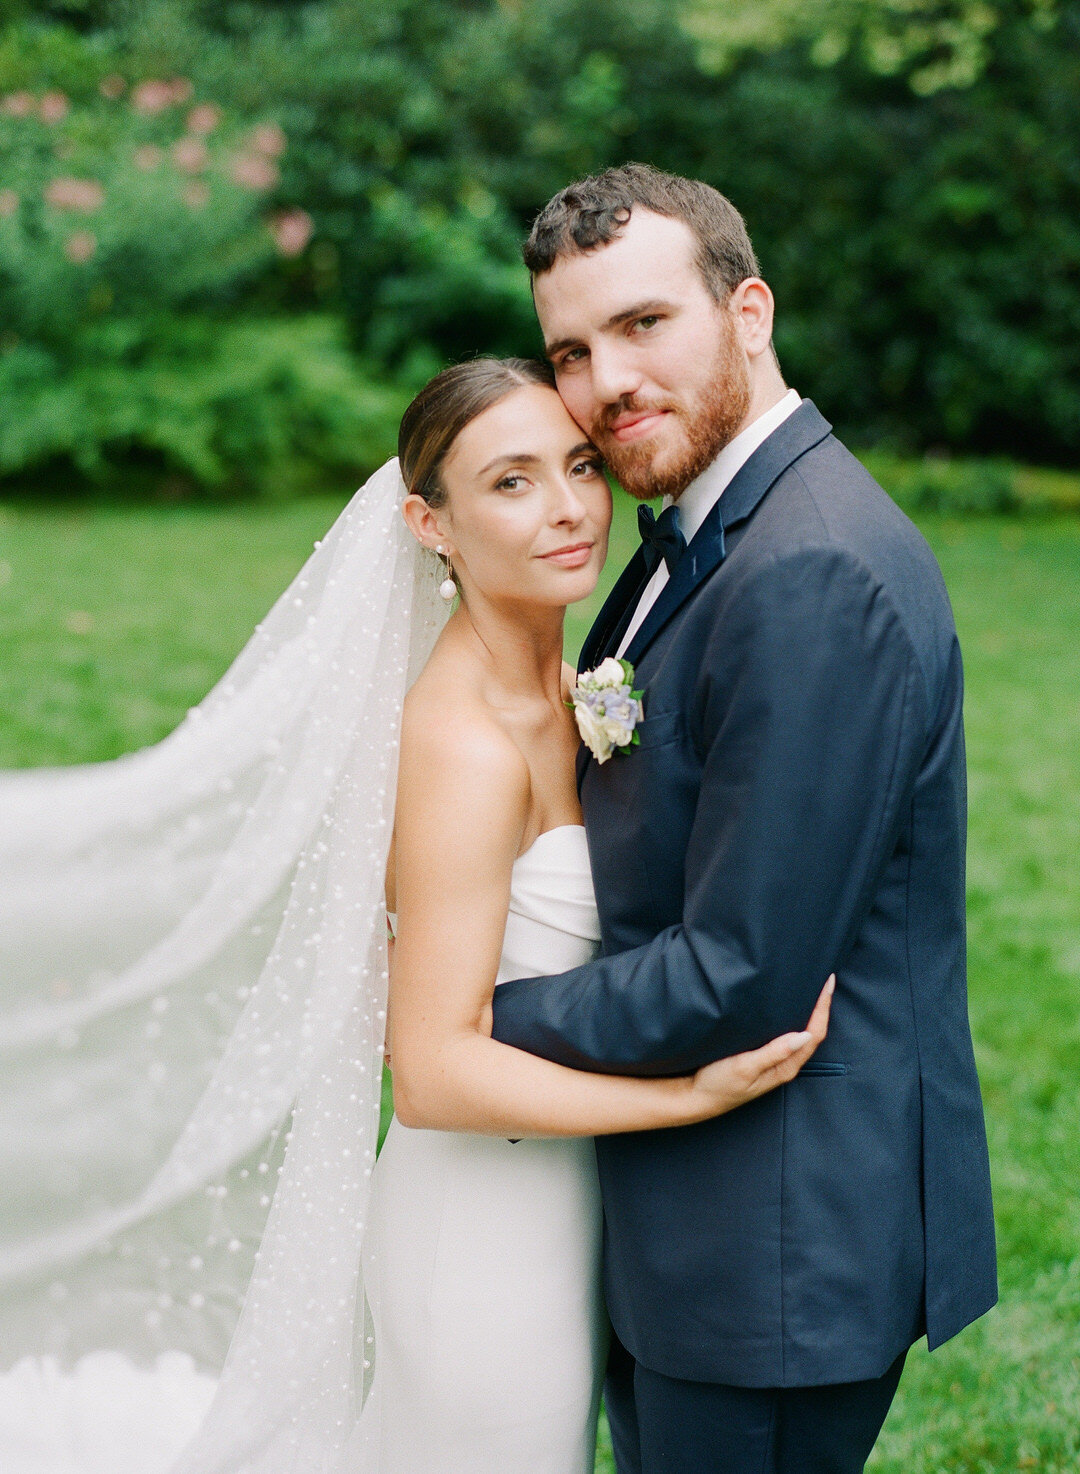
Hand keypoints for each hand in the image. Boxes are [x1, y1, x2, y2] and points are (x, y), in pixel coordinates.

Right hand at [691, 975, 834, 1115]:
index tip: (827, 983)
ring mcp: (775, 1061)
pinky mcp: (764, 1057)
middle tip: (826, 980)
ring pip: (801, 1033)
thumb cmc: (719, 1085)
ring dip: (809, 1012)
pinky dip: (793, 1018)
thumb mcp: (744, 1067)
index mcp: (785, 1067)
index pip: (814, 1034)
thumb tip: (804, 1036)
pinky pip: (786, 1035)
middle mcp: (785, 1064)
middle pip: (813, 1033)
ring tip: (813, 989)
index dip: (823, 1008)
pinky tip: (788, 1007)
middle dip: (822, 1007)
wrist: (698, 1098)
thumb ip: (773, 1052)